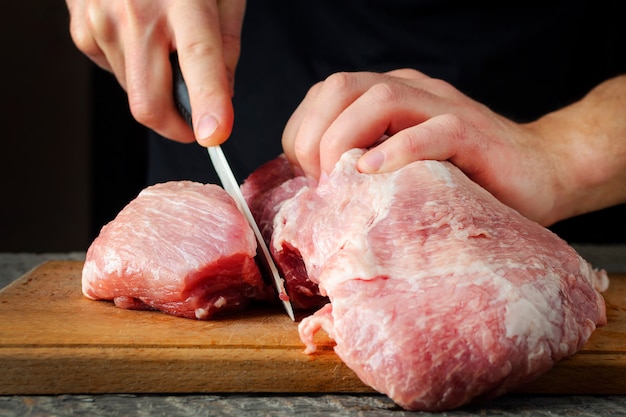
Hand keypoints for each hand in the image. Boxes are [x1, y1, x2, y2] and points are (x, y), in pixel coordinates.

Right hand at [65, 0, 245, 144]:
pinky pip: (113, 73)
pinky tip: (140, 37)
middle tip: (197, 122)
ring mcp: (102, 23)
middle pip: (149, 104)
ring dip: (156, 89)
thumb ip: (226, 47)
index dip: (208, 102)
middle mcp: (136, 13)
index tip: (213, 135)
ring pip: (133, 93)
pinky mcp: (82, 31)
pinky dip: (133, 70)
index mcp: (182, 0)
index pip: (199, 60)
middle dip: (176, 127)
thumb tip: (223, 98)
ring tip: (165, 48)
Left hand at [282, 70, 625, 225]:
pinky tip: (375, 172)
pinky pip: (434, 131)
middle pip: (342, 87)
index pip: (324, 94)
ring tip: (340, 181)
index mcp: (388, 96)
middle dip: (315, 135)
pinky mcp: (474, 134)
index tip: (305, 176)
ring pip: (382, 98)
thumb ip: (363, 166)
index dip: (301, 131)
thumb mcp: (401, 169)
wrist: (540, 173)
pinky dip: (399, 150)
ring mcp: (444, 108)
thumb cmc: (463, 178)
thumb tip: (313, 193)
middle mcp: (412, 92)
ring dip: (345, 139)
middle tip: (318, 182)